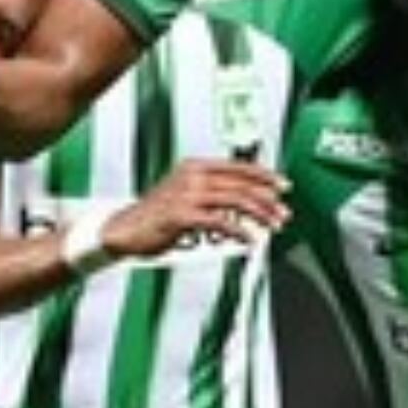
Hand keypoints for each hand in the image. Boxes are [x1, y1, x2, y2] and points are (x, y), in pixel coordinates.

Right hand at [108, 157, 287, 260]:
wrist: (124, 230)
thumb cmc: (154, 216)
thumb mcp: (185, 194)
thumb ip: (212, 193)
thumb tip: (246, 201)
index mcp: (194, 167)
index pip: (238, 167)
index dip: (265, 176)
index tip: (282, 186)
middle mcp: (191, 176)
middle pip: (242, 184)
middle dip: (268, 200)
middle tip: (282, 213)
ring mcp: (186, 195)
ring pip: (236, 200)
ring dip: (260, 214)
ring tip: (272, 225)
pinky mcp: (182, 216)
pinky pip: (220, 222)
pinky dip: (239, 231)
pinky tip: (248, 239)